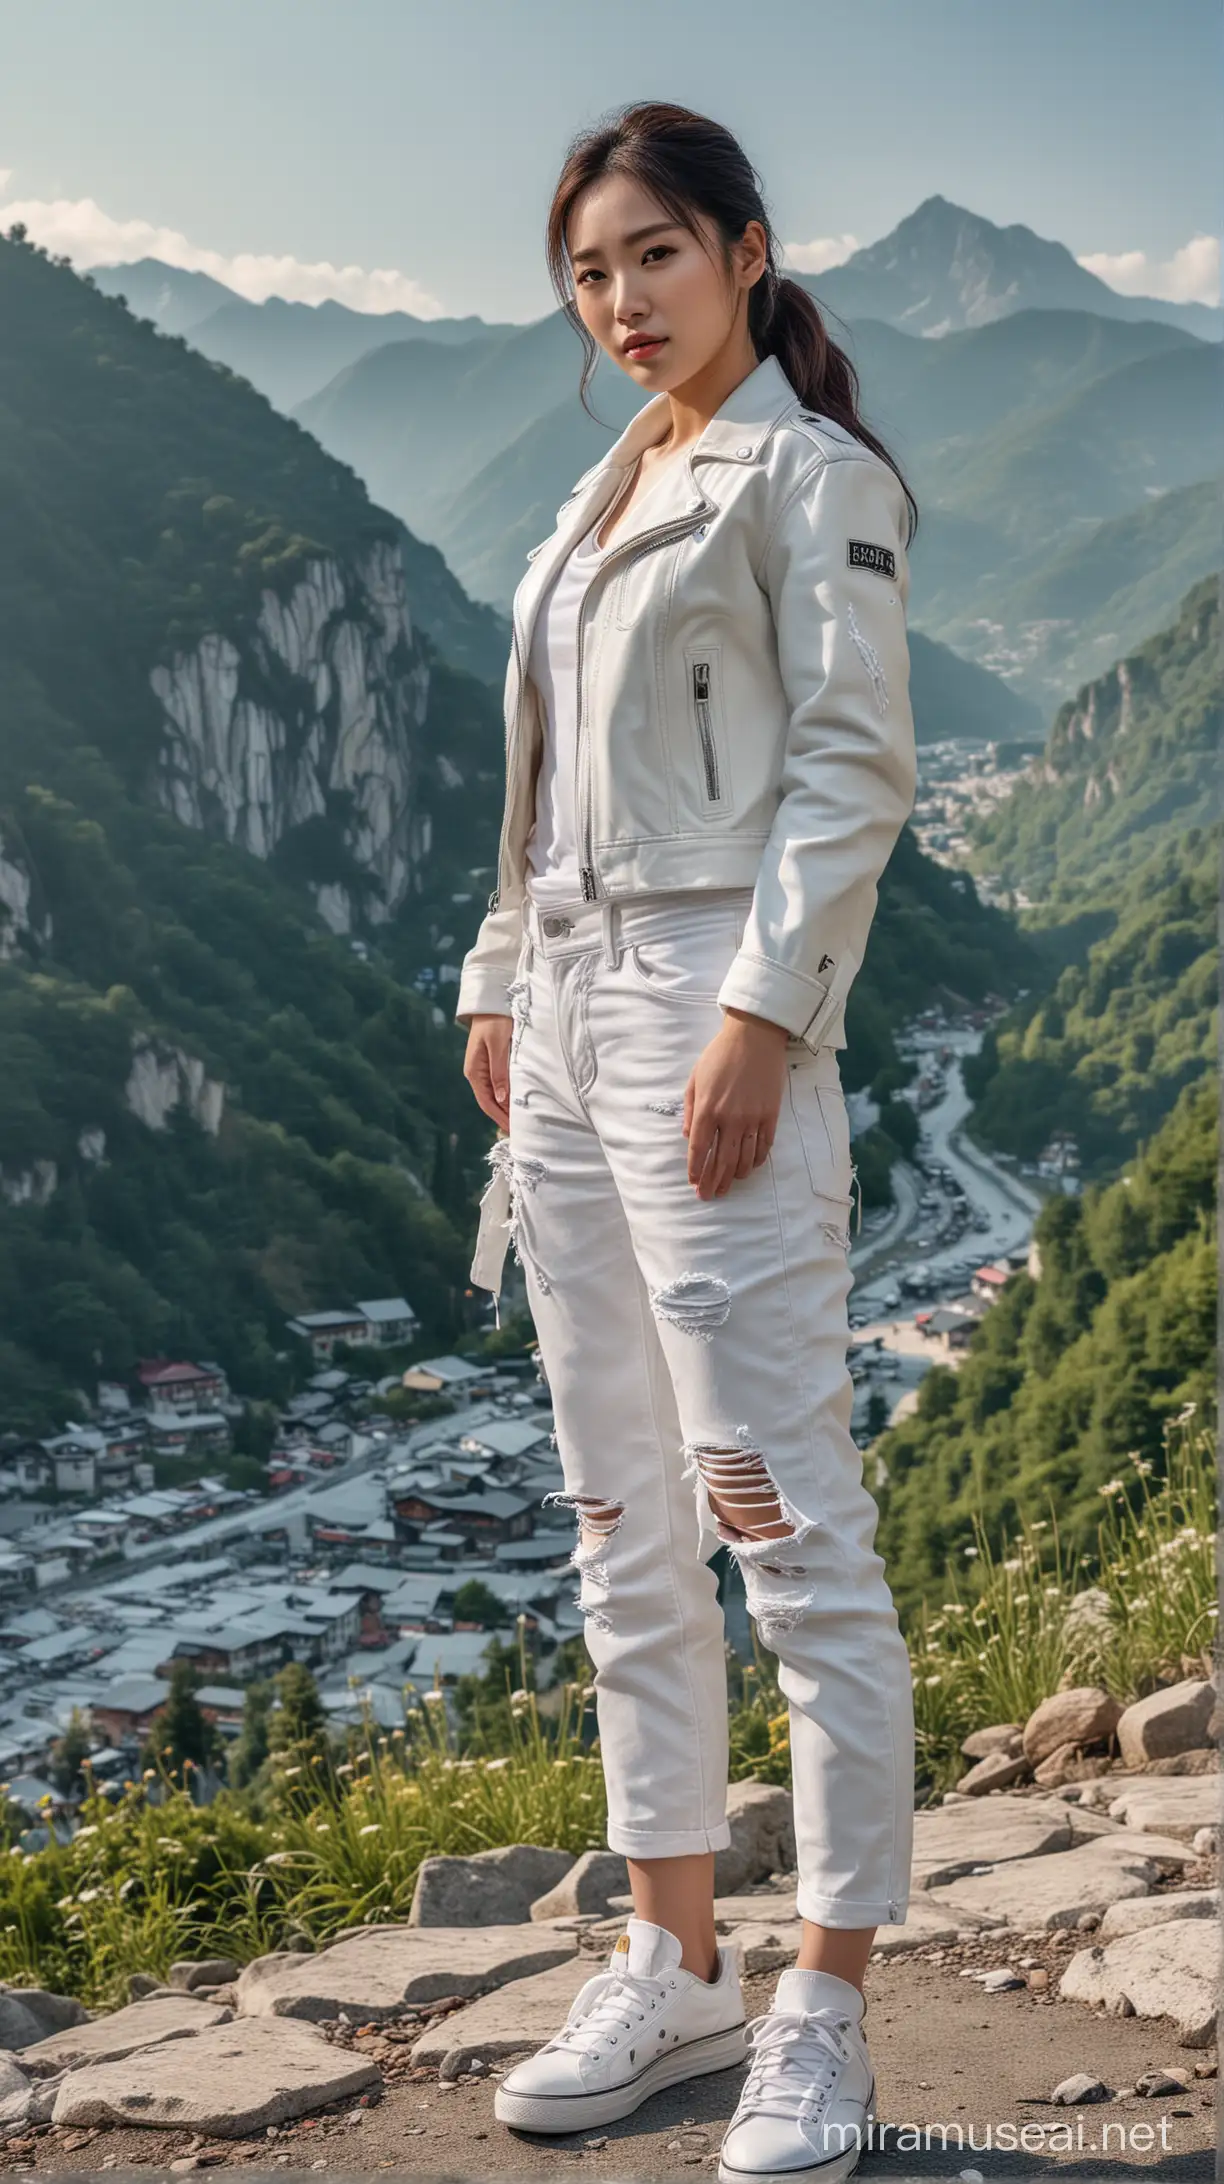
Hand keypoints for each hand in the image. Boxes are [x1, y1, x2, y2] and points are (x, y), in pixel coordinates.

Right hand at [463, 1014, 512, 1129]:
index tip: (513, 1131)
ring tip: (520, 1121)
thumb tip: (502, 1100)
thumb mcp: (499, 1046)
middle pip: (489, 1102)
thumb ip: (499, 1072)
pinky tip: (515, 1102)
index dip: (500, 1118)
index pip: (487, 1103)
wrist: (491, 1003)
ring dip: (504, 1109)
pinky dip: (506, 1096)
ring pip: (493, 1095)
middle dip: (503, 1117)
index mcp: (474, 1072)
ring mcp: (482, 1069)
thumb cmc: (495, 1022)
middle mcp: (476, 1074)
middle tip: (520, 1132)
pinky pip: (497, 1086)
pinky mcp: (490, 1064)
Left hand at [682, 1007, 790, 1197]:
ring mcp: (752, 1118)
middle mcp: (729, 1118)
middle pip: (720, 1160)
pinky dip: (756, 1160)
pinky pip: (763, 1146)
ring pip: (743, 1158)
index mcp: (707, 1109)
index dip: (696, 1170)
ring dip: (734, 1176)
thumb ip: (690, 1110)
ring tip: (727, 1187)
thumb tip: (689, 1136)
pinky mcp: (770, 1115)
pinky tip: (749, 1168)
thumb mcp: (695, 1079)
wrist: (754, 1037)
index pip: (698, 1149)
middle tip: (709, 1196)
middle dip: (713, 1181)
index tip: (694, 1183)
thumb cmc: (720, 1055)